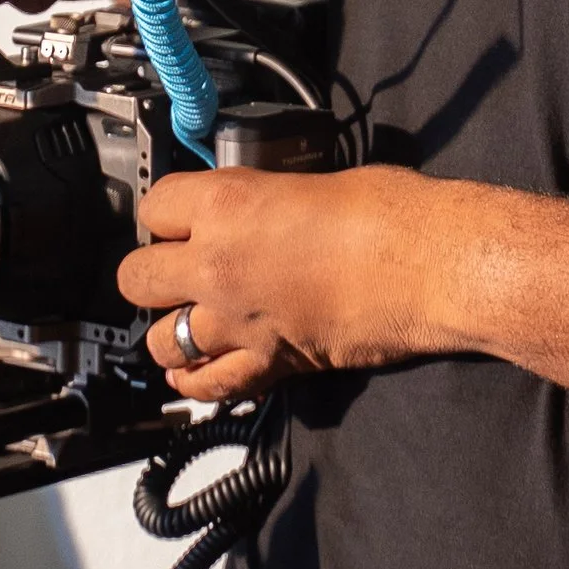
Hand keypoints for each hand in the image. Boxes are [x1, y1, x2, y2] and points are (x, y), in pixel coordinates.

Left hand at [122, 165, 435, 399]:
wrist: (432, 268)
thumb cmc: (393, 215)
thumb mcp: (315, 183)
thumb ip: (267, 199)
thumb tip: (256, 208)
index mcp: (228, 205)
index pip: (154, 206)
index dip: (168, 212)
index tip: (181, 217)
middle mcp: (218, 265)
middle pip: (136, 278)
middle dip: (153, 273)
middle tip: (179, 269)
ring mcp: (237, 321)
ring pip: (160, 341)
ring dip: (173, 330)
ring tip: (195, 320)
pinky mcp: (269, 364)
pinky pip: (207, 386)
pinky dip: (199, 380)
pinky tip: (203, 366)